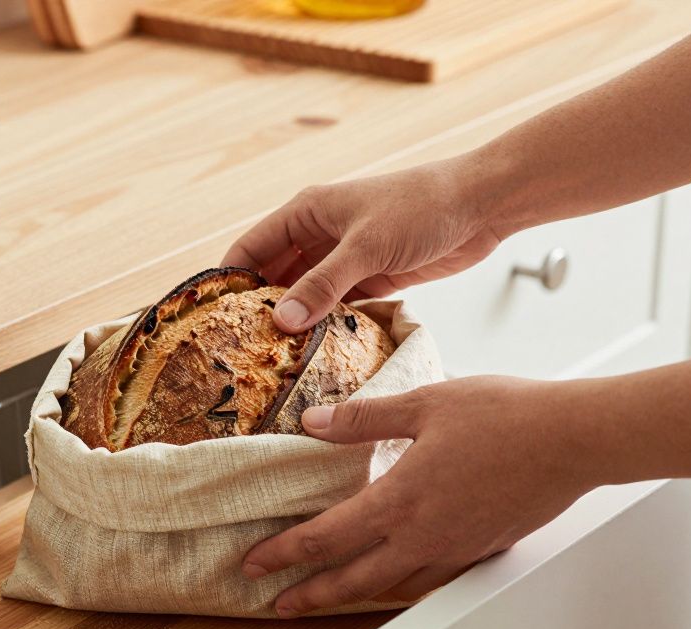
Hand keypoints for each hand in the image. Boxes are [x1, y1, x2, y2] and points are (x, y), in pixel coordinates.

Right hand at [221, 159, 503, 332]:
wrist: (482, 204)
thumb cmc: (421, 207)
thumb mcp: (365, 248)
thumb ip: (322, 285)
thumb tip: (280, 321)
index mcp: (306, 213)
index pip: (250, 249)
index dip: (228, 281)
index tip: (208, 319)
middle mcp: (318, 236)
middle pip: (273, 277)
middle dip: (257, 310)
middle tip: (239, 352)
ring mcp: (343, 260)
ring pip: (304, 296)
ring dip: (292, 323)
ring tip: (270, 362)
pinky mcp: (370, 280)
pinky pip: (334, 308)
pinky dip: (323, 329)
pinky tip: (312, 356)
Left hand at [241, 377, 598, 616]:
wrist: (575, 439)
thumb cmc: (507, 416)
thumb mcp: (424, 404)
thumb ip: (364, 419)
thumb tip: (315, 423)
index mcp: (400, 501)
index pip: (324, 538)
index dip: (283, 553)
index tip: (254, 564)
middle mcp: (423, 536)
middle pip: (352, 580)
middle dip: (309, 594)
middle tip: (278, 604)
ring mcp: (455, 548)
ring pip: (393, 586)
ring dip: (354, 595)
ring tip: (329, 597)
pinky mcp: (483, 548)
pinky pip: (431, 578)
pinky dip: (403, 585)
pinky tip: (398, 576)